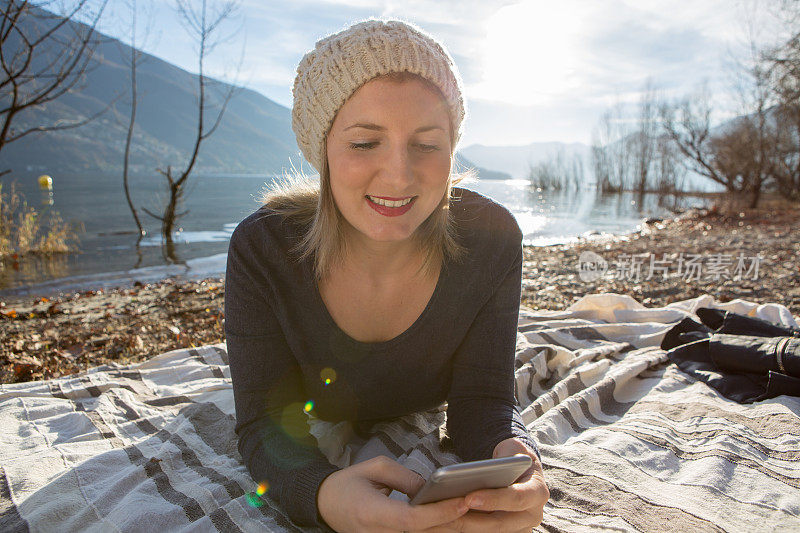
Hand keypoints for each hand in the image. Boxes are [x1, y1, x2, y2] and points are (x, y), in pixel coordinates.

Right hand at [317, 455, 469, 531]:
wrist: (325, 504)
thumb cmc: (349, 483)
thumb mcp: (376, 468)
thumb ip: (406, 479)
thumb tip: (432, 488)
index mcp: (373, 514)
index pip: (413, 520)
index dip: (440, 513)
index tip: (463, 501)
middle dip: (454, 521)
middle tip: (480, 506)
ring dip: (449, 526)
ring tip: (473, 511)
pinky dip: (436, 527)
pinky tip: (453, 518)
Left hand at [436, 437, 548, 532]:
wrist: (520, 469)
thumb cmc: (513, 456)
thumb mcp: (512, 449)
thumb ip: (502, 458)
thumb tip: (478, 471)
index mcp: (537, 492)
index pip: (516, 498)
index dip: (493, 500)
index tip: (468, 497)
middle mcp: (532, 515)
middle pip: (499, 523)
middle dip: (470, 519)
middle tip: (444, 512)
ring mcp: (519, 528)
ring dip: (462, 526)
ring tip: (437, 521)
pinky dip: (462, 528)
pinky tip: (443, 522)